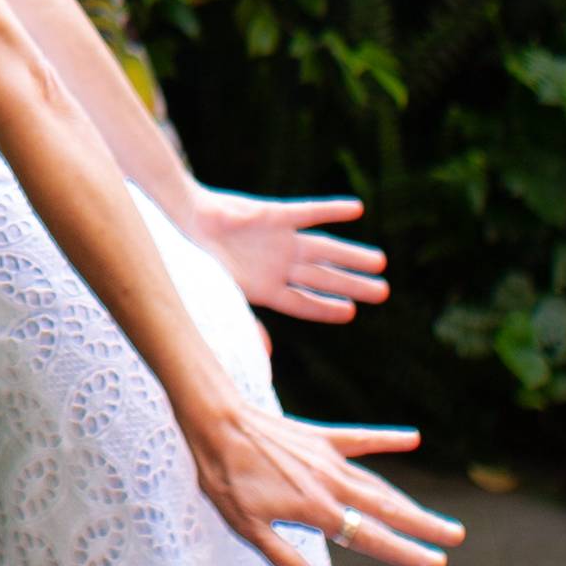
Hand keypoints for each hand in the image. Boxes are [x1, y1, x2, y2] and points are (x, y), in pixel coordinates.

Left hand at [179, 400, 462, 565]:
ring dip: (408, 500)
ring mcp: (326, 457)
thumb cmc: (224, 476)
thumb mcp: (245, 527)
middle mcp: (330, 484)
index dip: (405, 553)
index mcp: (315, 510)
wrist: (213, 420)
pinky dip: (385, 439)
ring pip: (377, 483)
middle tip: (456, 536)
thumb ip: (283, 557)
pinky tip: (411, 437)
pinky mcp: (317, 436)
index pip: (370, 538)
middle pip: (385, 509)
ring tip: (436, 517)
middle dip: (422, 526)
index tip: (437, 563)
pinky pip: (358, 439)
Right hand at [190, 187, 387, 325]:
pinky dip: (333, 211)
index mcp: (265, 289)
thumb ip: (249, 323)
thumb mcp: (224, 298)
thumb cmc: (197, 262)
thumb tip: (268, 356)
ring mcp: (279, 240)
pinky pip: (311, 213)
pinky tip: (358, 210)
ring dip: (352, 256)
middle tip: (383, 293)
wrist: (182, 221)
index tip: (350, 312)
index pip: (304, 302)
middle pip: (324, 277)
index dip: (326, 307)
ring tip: (380, 262)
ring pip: (325, 249)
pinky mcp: (276, 214)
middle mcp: (278, 265)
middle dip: (353, 285)